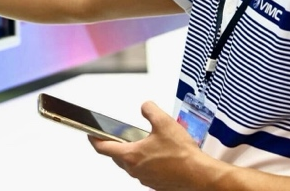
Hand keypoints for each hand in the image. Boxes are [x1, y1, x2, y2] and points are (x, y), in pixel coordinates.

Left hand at [89, 101, 217, 190]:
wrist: (199, 175)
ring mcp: (145, 179)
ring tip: (144, 143)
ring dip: (133, 155)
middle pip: (117, 158)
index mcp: (131, 156)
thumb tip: (145, 107)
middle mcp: (135, 170)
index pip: (104, 148)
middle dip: (115, 146)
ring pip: (132, 165)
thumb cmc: (182, 154)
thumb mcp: (164, 122)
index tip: (90, 135)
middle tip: (118, 136)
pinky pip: (145, 172)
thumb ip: (150, 110)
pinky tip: (159, 155)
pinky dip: (146, 163)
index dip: (94, 140)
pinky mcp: (156, 184)